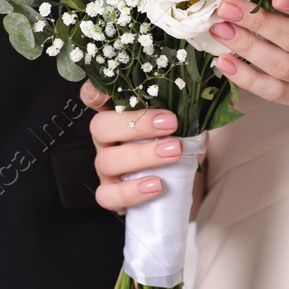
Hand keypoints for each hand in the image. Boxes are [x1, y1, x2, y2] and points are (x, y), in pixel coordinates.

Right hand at [81, 81, 183, 212]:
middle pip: (100, 127)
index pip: (93, 97)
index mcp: (117, 114)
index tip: (109, 92)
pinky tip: (155, 186)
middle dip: (135, 125)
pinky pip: (108, 195)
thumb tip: (195, 98)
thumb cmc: (175, 142)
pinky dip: (131, 192)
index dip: (95, 92)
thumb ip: (181, 107)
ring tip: (174, 152)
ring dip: (142, 156)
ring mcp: (105, 167)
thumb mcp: (182, 120)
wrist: (179, 181)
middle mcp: (105, 139)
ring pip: (107, 161)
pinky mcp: (110, 193)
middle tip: (170, 123)